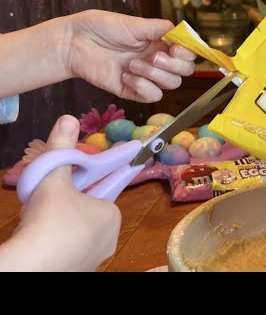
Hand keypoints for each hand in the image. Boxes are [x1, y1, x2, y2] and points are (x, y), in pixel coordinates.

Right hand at [0, 115, 120, 270]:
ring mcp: (95, 256)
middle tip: (53, 193)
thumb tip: (68, 118)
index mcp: (111, 213)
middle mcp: (110, 236)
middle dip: (74, 198)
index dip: (98, 174)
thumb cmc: (51, 219)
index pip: (108, 185)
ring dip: (63, 217)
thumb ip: (61, 148)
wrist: (32, 267)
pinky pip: (69, 246)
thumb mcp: (55, 179)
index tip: (108, 168)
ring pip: (78, 228)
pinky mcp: (78, 269)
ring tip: (42, 214)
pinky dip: (57, 237)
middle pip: (88, 208)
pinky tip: (41, 235)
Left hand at [65, 9, 195, 102]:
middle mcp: (157, 60)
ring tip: (131, 64)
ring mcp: (146, 77)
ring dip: (153, 74)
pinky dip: (142, 87)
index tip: (175, 48)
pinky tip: (125, 76)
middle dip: (172, 65)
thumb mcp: (133, 24)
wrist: (75, 43)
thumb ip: (160, 28)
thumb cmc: (100, 28)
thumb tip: (181, 31)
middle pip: (184, 72)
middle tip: (153, 55)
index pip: (187, 53)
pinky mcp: (134, 91)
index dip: (187, 53)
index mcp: (160, 43)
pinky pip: (152, 96)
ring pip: (171, 85)